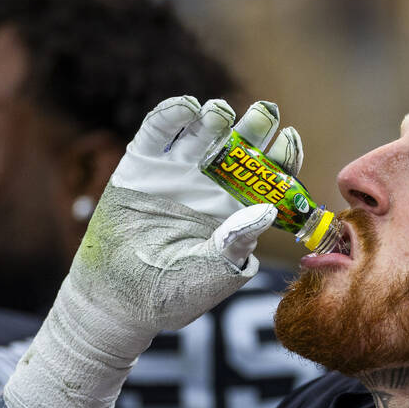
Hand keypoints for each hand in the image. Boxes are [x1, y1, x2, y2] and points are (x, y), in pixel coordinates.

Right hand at [3, 97, 300, 407]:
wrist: (118, 299)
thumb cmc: (172, 293)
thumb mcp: (212, 273)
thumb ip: (238, 244)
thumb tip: (268, 210)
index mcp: (239, 209)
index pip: (270, 177)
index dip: (282, 156)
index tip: (290, 139)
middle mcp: (214, 185)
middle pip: (242, 146)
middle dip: (256, 126)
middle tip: (264, 113)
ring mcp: (179, 171)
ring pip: (204, 132)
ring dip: (217, 117)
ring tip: (220, 114)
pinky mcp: (143, 163)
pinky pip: (160, 131)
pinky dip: (173, 114)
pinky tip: (188, 108)